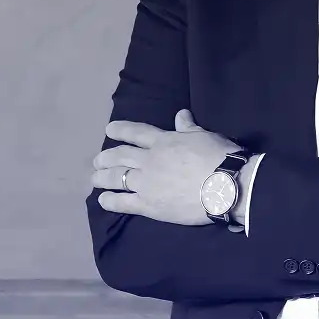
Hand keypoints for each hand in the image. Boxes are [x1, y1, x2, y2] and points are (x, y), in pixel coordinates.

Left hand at [91, 109, 239, 223]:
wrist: (224, 185)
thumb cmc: (218, 156)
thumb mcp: (204, 135)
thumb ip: (188, 127)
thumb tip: (181, 114)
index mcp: (163, 141)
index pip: (137, 132)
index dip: (121, 129)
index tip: (109, 129)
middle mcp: (149, 160)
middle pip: (120, 156)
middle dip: (106, 157)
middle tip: (98, 160)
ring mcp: (146, 183)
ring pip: (117, 177)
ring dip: (102, 177)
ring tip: (95, 178)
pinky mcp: (148, 204)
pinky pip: (123, 202)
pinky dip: (110, 201)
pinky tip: (103, 200)